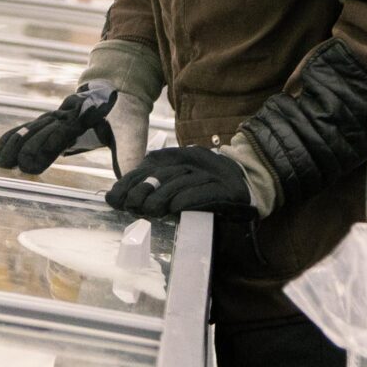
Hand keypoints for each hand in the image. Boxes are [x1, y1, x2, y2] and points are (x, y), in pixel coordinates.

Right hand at [0, 81, 137, 176]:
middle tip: (9, 167)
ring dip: (14, 143)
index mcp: (83, 118)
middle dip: (23, 148)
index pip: (58, 135)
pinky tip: (1, 151)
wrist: (119, 87)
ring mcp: (55, 116)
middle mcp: (64, 115)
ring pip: (29, 128)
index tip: (30, 167)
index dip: (43, 149)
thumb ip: (129, 155)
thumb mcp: (132, 132)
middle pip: (38, 131)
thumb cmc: (125, 112)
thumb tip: (128, 180)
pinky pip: (28, 128)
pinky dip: (13, 137)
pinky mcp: (52, 120)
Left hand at [105, 146, 254, 216]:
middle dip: (143, 189)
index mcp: (180, 156)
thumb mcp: (179, 182)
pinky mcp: (226, 189)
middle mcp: (194, 161)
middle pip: (163, 172)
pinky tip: (174, 209)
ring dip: (162, 196)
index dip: (130, 182)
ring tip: (148, 209)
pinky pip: (204, 192)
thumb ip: (153, 186)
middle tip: (130, 205)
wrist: (252, 182)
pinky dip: (188, 199)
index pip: (149, 166)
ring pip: (181, 181)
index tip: (114, 198)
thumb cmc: (210, 187)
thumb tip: (120, 198)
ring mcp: (211, 174)